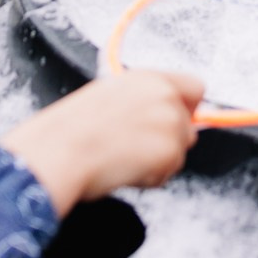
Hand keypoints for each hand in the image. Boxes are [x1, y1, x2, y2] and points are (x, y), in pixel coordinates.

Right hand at [1, 70, 204, 214]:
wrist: (62, 150)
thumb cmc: (73, 128)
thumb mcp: (108, 96)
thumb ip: (141, 101)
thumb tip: (159, 115)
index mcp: (148, 79)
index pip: (195, 86)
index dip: (186, 107)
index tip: (175, 121)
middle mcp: (165, 97)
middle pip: (189, 126)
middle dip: (168, 142)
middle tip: (135, 149)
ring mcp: (171, 124)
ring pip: (179, 152)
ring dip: (158, 162)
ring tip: (123, 158)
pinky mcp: (170, 152)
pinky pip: (167, 174)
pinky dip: (149, 178)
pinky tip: (124, 170)